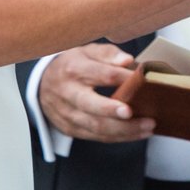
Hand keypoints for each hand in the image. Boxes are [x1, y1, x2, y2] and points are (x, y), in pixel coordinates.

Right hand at [39, 44, 154, 143]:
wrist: (42, 84)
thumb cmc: (72, 65)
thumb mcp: (86, 51)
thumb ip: (108, 54)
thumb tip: (127, 61)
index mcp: (74, 69)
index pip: (102, 74)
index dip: (124, 78)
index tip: (145, 81)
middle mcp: (68, 93)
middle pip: (92, 105)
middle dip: (113, 111)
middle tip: (135, 112)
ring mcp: (67, 114)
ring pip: (96, 126)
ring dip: (124, 130)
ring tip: (148, 126)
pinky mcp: (70, 129)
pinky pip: (96, 136)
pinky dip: (118, 137)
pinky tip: (137, 133)